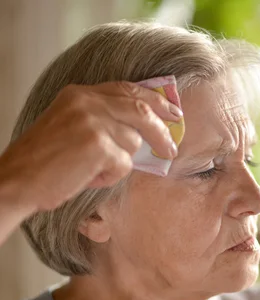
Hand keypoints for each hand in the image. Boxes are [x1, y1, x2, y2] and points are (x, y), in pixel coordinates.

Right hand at [0, 81, 181, 212]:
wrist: (16, 180)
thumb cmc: (44, 162)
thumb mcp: (71, 127)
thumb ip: (102, 120)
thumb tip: (143, 131)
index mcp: (79, 94)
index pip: (127, 89)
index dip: (154, 100)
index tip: (172, 111)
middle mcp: (87, 102)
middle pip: (141, 109)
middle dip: (162, 130)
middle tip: (172, 147)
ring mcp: (93, 121)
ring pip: (133, 142)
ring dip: (120, 161)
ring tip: (93, 169)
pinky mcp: (98, 145)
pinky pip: (124, 164)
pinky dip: (110, 176)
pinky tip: (88, 177)